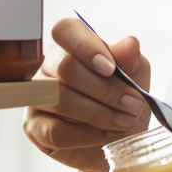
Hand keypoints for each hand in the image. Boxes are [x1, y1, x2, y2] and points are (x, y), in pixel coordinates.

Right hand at [24, 17, 151, 171]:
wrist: (120, 141)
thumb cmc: (125, 102)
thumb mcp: (137, 78)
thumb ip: (132, 60)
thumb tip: (130, 44)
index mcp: (72, 46)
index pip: (65, 30)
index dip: (86, 47)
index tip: (111, 68)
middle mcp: (48, 67)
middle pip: (65, 67)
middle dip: (105, 89)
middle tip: (132, 104)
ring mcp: (36, 96)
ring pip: (60, 99)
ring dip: (100, 113)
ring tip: (124, 121)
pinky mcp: (33, 126)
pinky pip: (55, 131)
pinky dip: (87, 135)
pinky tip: (104, 135)